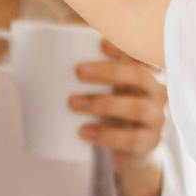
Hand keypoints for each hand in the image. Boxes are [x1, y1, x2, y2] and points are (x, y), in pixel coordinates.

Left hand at [70, 42, 168, 195]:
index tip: (100, 43)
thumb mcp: (108, 89)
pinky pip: (133, 139)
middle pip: (141, 77)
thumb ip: (88, 72)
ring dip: (103, 103)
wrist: (132, 151)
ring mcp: (157, 117)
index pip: (143, 54)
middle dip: (109, 72)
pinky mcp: (151, 142)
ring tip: (72, 103)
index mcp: (147, 72)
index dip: (126, 47)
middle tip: (78, 72)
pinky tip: (84, 131)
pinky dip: (107, 135)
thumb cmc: (113, 111)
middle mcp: (159, 91)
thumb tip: (36, 57)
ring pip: (137, 107)